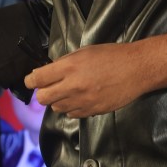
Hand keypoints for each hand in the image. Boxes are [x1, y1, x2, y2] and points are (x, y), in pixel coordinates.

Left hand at [24, 42, 152, 117]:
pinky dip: (72, 108)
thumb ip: (65, 62)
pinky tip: (81, 98)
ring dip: (59, 100)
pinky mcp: (92, 111)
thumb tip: (50, 71)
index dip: (30, 80)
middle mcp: (73, 86)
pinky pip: (72, 114)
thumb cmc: (113, 56)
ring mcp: (82, 101)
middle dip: (43, 92)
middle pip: (43, 98)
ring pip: (56, 108)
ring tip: (70, 91)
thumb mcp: (85, 51)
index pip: (38, 79)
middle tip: (50, 87)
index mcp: (69, 67)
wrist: (137, 69)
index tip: (31, 81)